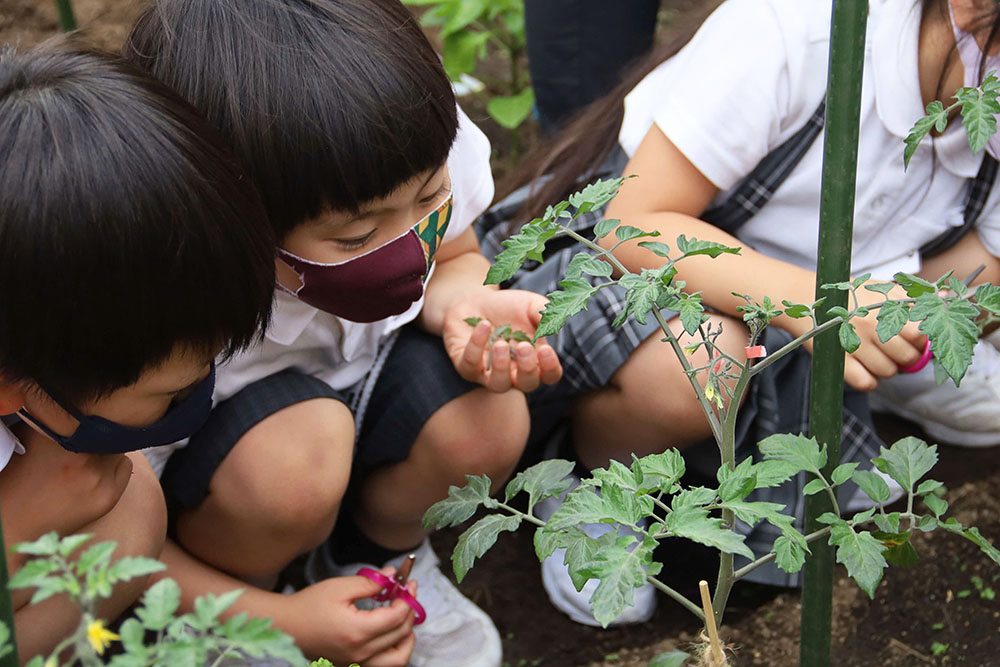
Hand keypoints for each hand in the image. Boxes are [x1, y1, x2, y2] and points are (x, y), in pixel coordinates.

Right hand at [284, 570, 416, 665]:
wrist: (286, 627)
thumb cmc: (309, 605)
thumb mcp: (340, 587)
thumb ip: (370, 582)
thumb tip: (392, 575)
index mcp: (357, 631)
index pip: (397, 616)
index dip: (406, 596)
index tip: (407, 581)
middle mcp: (360, 652)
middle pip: (401, 633)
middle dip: (409, 609)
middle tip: (406, 591)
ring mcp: (357, 662)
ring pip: (399, 657)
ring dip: (407, 635)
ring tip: (405, 615)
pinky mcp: (354, 665)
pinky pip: (385, 664)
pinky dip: (396, 650)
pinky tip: (393, 632)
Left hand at [443, 289, 562, 391]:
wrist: (475, 300)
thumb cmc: (508, 307)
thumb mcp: (530, 304)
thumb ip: (543, 312)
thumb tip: (551, 324)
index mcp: (534, 359)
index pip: (549, 375)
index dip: (550, 368)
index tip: (545, 350)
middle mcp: (514, 372)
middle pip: (527, 384)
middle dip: (527, 369)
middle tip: (523, 346)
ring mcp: (489, 373)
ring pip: (498, 384)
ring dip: (501, 366)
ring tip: (501, 343)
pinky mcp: (466, 366)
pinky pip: (470, 364)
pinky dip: (477, 345)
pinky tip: (484, 325)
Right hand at [798, 281, 925, 391]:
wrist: (805, 297)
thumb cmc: (850, 295)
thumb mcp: (881, 289)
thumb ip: (914, 296)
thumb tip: (946, 297)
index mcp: (884, 306)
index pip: (919, 335)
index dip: (921, 342)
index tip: (913, 340)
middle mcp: (870, 324)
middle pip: (906, 358)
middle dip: (905, 358)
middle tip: (893, 350)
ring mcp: (853, 342)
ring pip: (887, 372)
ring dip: (886, 369)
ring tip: (876, 356)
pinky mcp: (836, 359)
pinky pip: (865, 383)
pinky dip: (868, 380)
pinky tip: (864, 369)